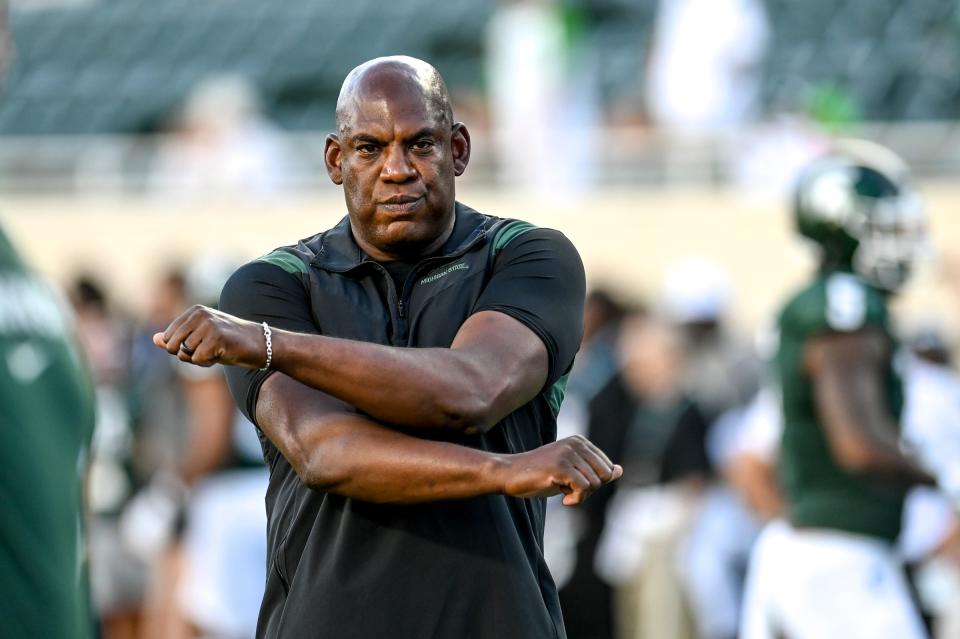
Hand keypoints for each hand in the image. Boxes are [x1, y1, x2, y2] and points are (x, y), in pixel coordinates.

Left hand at [153, 304, 267, 367]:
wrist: (262, 344)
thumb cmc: (230, 343)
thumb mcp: (200, 339)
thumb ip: (176, 339)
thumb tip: (155, 339)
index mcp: (194, 311)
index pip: (168, 338)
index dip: (182, 348)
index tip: (203, 344)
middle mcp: (199, 314)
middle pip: (172, 346)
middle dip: (187, 354)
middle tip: (210, 350)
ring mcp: (208, 324)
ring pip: (185, 354)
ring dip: (200, 359)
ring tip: (218, 351)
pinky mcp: (216, 337)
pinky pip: (198, 360)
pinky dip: (208, 363)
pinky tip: (223, 354)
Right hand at [500, 435, 622, 505]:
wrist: (510, 474)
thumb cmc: (540, 475)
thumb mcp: (571, 472)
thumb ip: (594, 471)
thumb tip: (620, 470)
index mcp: (580, 441)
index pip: (607, 468)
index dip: (594, 483)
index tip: (575, 485)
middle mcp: (576, 443)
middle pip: (604, 475)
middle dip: (591, 490)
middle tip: (571, 492)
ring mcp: (568, 453)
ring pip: (595, 484)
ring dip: (581, 496)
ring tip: (563, 492)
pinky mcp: (561, 466)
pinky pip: (584, 488)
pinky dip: (576, 499)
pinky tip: (562, 498)